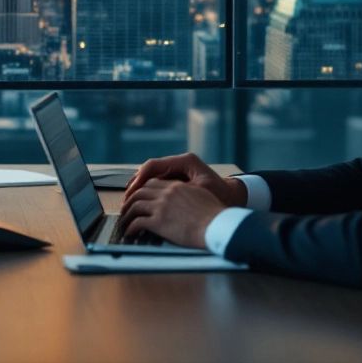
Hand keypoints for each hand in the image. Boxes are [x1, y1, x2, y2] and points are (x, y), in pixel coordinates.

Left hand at [119, 179, 225, 249]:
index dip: (142, 189)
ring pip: (135, 206)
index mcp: (177, 186)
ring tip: (124, 221)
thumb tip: (183, 200)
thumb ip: (188, 194)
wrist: (217, 226)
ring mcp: (161, 207)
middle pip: (140, 192)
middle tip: (127, 208)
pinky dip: (131, 228)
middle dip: (131, 200)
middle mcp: (166, 194)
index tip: (139, 197)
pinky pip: (137, 223)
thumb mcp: (202, 196)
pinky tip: (130, 233)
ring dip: (127, 214)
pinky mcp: (158, 222)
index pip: (152, 183)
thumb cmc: (215, 215)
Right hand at [124, 152, 246, 207]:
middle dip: (136, 183)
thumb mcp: (200, 195)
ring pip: (152, 174)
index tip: (131, 193)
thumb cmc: (220, 197)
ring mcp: (178, 168)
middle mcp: (180, 162)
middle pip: (149, 169)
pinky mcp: (178, 176)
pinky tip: (141, 201)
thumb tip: (155, 201)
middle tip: (126, 199)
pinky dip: (148, 189)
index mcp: (185, 161)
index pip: (154, 165)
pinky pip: (158, 181)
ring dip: (140, 187)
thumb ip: (178, 194)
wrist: (234, 197)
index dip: (139, 179)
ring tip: (130, 201)